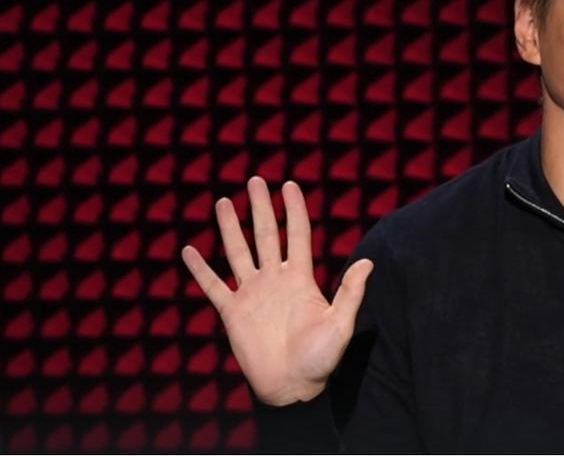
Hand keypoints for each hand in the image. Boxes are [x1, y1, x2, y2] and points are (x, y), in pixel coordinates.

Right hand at [181, 177, 373, 405]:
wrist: (293, 388)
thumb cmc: (321, 359)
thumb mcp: (340, 324)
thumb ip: (350, 293)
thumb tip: (368, 262)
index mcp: (301, 279)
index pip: (298, 235)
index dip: (294, 209)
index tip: (289, 184)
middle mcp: (275, 280)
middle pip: (267, 235)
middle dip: (261, 208)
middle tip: (255, 180)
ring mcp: (252, 294)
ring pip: (239, 252)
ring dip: (231, 228)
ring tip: (224, 201)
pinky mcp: (232, 313)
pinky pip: (213, 286)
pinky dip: (200, 269)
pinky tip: (189, 250)